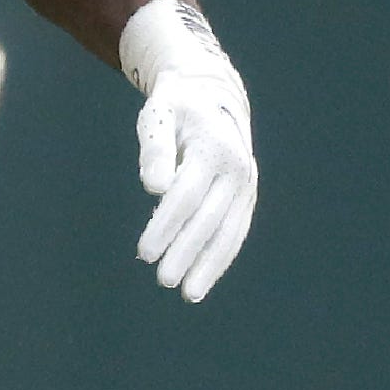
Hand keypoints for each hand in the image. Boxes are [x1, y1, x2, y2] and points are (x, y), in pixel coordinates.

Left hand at [122, 0, 254, 301]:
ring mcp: (245, 184)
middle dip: (186, 251)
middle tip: (164, 280)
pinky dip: (221, 257)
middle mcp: (236, 168)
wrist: (213, 94)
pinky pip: (236, 231)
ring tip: (188, 294)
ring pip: (228, 231)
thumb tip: (153, 187)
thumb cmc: (175, 108)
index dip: (165, 225)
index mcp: (213, 148)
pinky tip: (203, 280)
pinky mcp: (246, 196)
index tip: (144, 252)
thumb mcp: (158, 117)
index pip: (186, 196)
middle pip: (208, 218)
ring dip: (209, 265)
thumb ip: (156, 150)